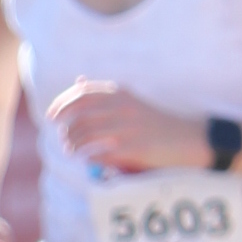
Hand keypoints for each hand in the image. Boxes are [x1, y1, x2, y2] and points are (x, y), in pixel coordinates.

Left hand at [45, 81, 205, 171]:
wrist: (190, 140)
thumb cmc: (157, 122)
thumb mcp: (132, 100)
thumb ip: (105, 93)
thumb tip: (78, 80)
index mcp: (121, 94)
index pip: (82, 94)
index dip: (61, 104)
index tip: (51, 116)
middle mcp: (122, 108)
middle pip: (79, 116)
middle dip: (66, 128)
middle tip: (64, 138)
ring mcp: (127, 128)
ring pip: (85, 135)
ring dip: (73, 144)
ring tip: (72, 150)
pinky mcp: (133, 149)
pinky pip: (100, 154)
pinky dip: (90, 158)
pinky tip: (89, 160)